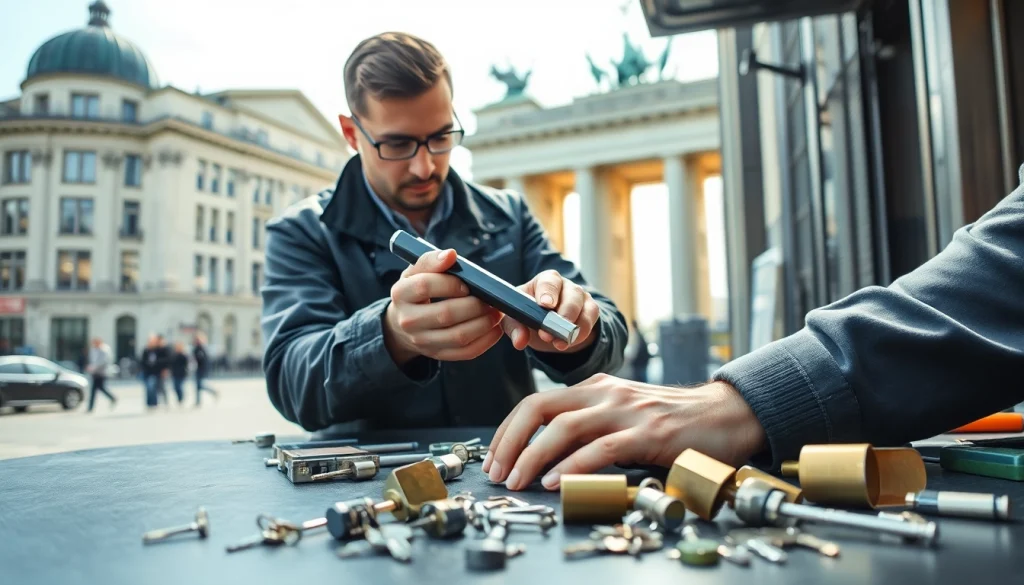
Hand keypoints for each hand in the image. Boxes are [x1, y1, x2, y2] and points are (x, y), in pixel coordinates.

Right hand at [384, 248, 504, 364]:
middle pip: (446, 314)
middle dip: (475, 305)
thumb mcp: (415, 271)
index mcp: (401, 294)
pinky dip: (486, 341)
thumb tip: (451, 255)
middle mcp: (408, 320)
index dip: (451, 283)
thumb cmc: (415, 291)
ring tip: (496, 313)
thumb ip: (431, 260)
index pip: (425, 286)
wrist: (401, 324)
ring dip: (484, 324)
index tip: (468, 283)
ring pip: (459, 336)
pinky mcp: (437, 354)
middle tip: (492, 299)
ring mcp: (422, 341)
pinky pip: (465, 353)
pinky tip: (494, 329)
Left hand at [481, 375, 766, 490]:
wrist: (728, 414)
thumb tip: (549, 459)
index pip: (536, 402)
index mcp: (595, 389)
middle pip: (539, 408)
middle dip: (509, 441)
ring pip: (564, 427)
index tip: (494, 458)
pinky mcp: (649, 432)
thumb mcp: (623, 416)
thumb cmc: (674, 422)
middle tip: (496, 472)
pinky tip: (557, 482)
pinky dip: (574, 466)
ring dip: (533, 456)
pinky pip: (602, 448)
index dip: (508, 430)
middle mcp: (605, 393)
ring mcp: (626, 410)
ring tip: (518, 481)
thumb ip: (591, 430)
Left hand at [501, 269, 599, 352]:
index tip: (545, 305)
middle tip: (549, 334)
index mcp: (545, 280)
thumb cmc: (528, 315)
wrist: (545, 325)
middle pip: (571, 294)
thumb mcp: (515, 320)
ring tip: (559, 344)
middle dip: (562, 315)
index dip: (548, 292)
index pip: (549, 281)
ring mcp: (580, 297)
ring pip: (584, 308)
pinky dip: (581, 334)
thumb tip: (520, 341)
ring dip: (573, 328)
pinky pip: (590, 320)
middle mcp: (565, 285)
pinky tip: (569, 342)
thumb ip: (515, 328)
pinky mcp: (590, 310)